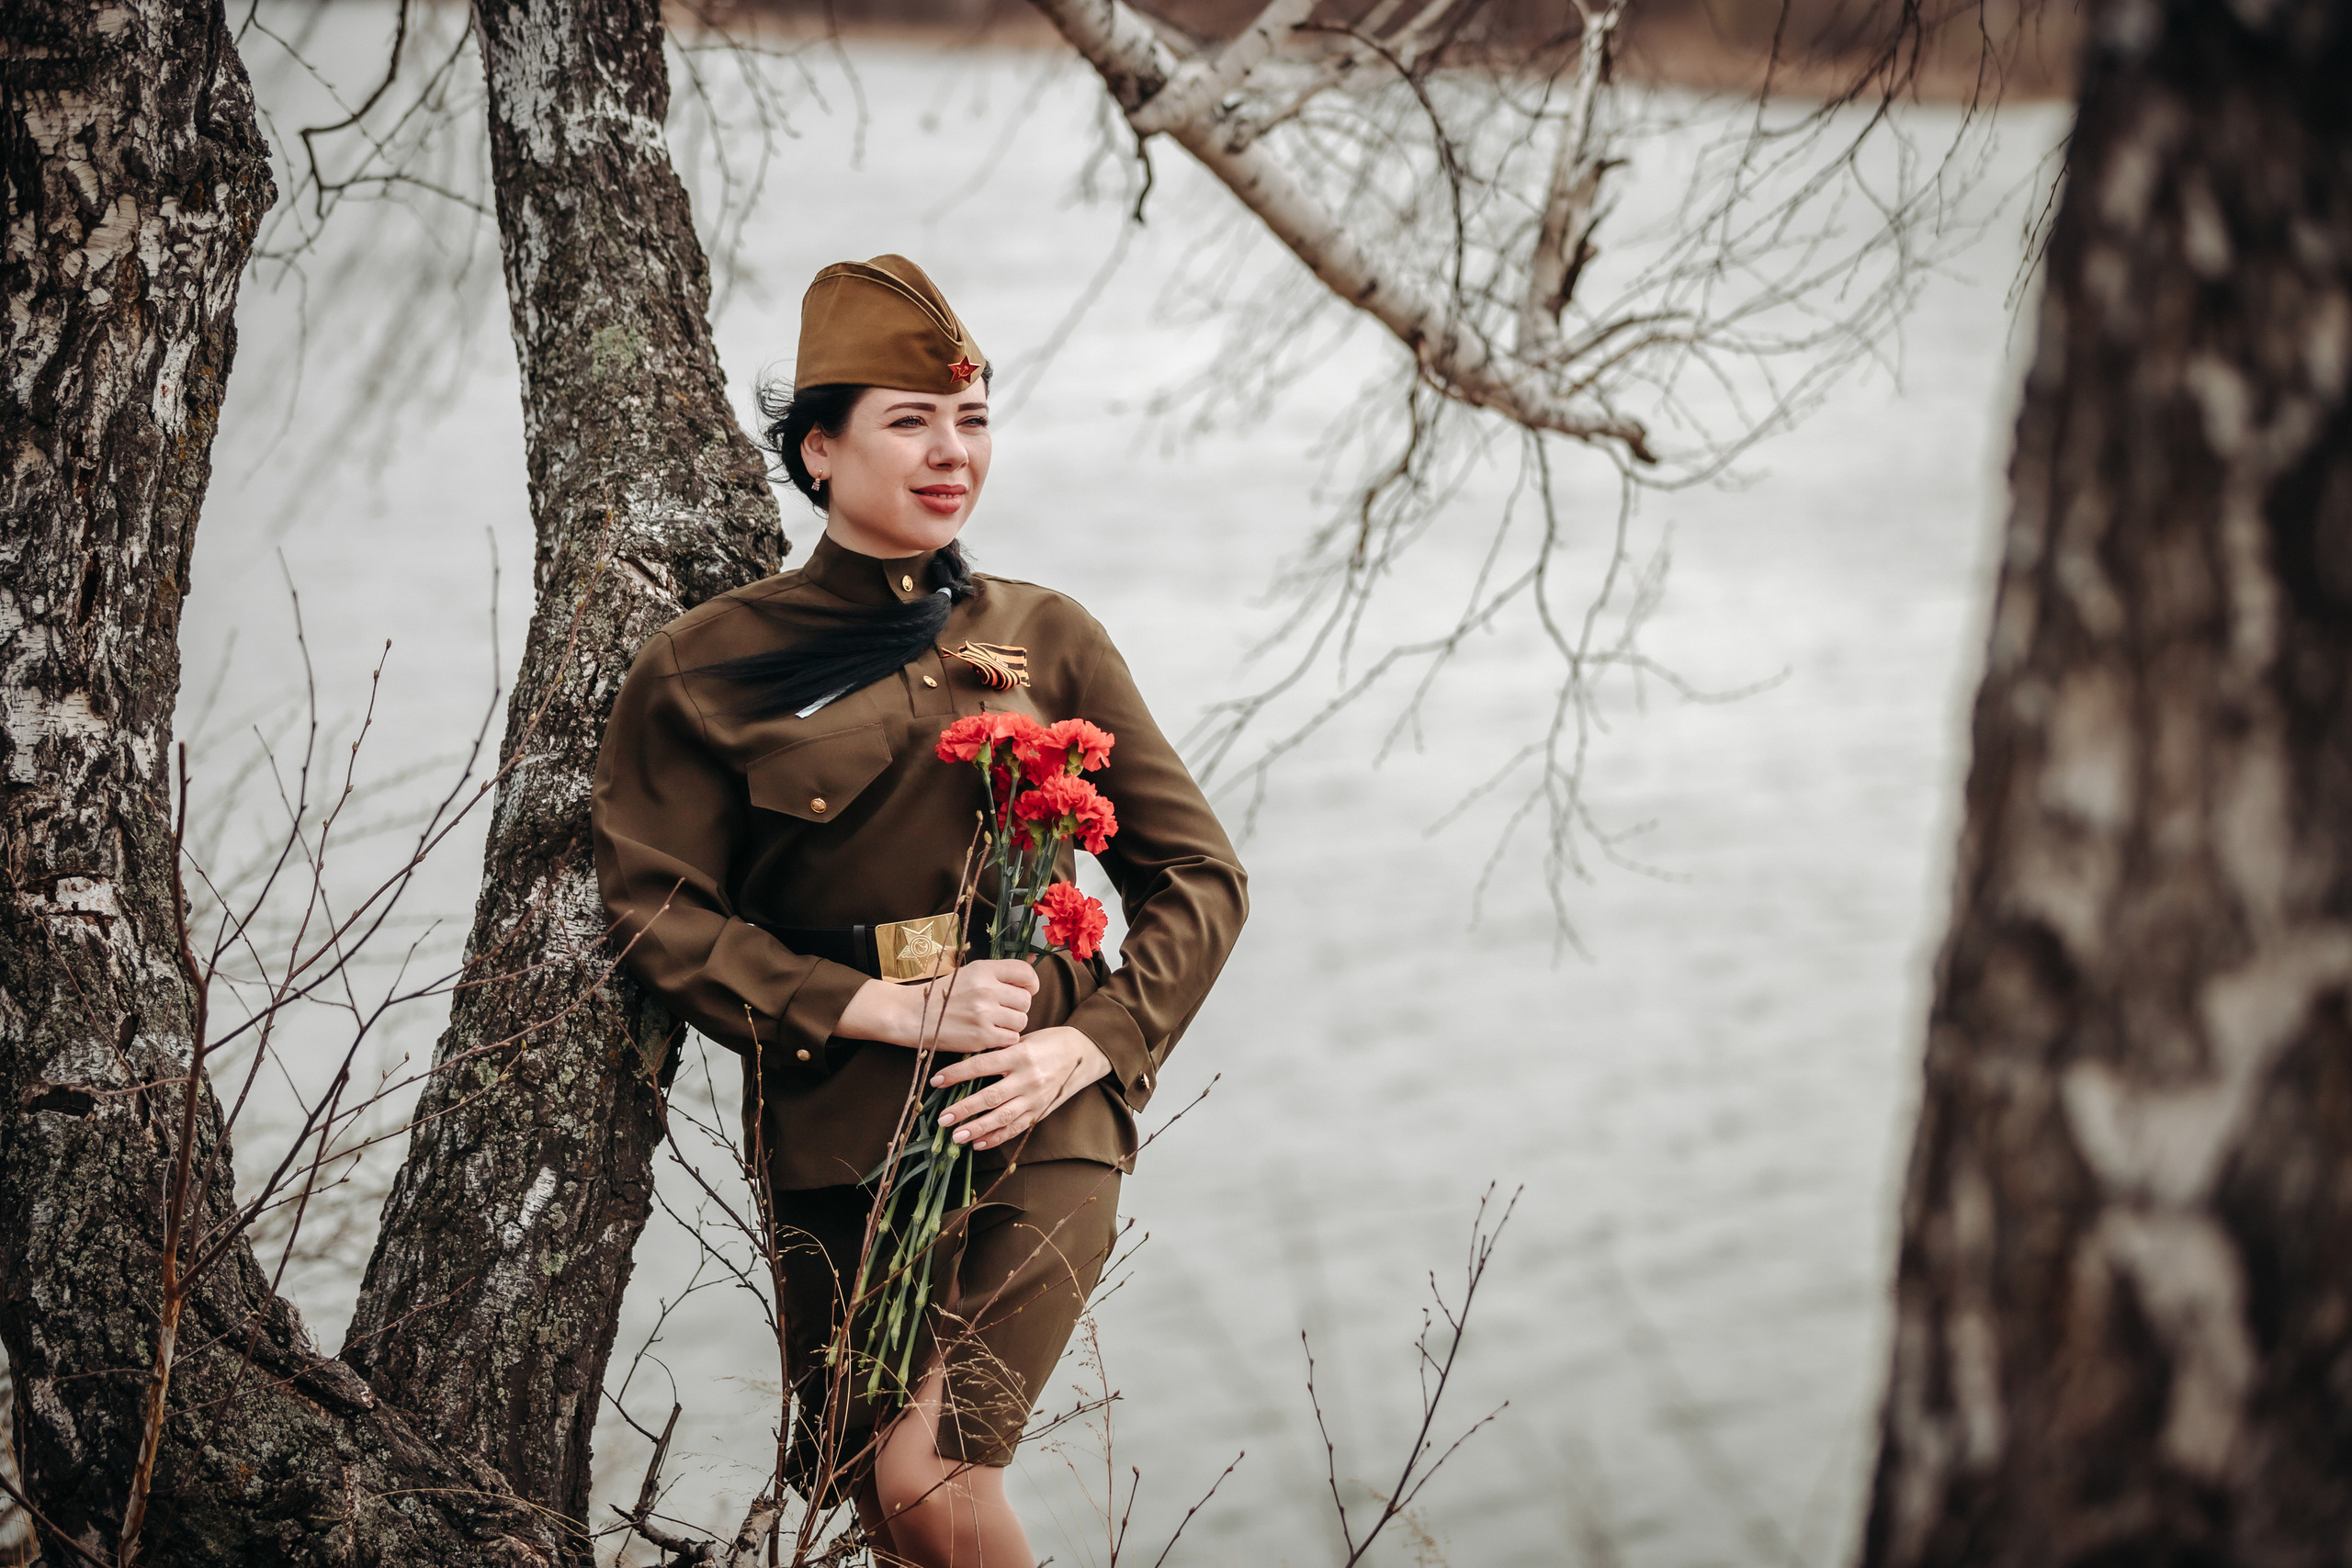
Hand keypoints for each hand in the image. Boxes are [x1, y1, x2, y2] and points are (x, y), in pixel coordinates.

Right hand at [837, 960, 1037, 1054]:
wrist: (913, 1015)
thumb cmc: (943, 994)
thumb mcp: (970, 973)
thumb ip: (999, 972)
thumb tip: (1035, 962)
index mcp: (983, 970)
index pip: (1025, 972)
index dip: (1030, 984)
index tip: (1025, 990)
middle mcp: (986, 990)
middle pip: (1026, 1000)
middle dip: (1019, 1007)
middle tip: (1004, 1010)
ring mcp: (984, 1014)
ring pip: (1021, 1021)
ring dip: (1012, 1024)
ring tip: (995, 1022)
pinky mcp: (981, 1037)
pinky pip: (1011, 1039)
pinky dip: (1004, 1039)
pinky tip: (990, 1034)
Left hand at [930, 1025, 1110, 1150]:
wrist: (1084, 1053)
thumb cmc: (1048, 1041)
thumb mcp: (1023, 1040)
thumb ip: (998, 1052)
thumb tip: (964, 1065)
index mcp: (1019, 1055)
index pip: (981, 1065)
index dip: (956, 1074)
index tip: (936, 1082)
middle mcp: (1027, 1077)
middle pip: (989, 1096)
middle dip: (963, 1109)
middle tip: (942, 1118)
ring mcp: (1035, 1097)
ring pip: (1002, 1117)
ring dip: (977, 1128)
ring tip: (956, 1136)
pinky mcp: (1040, 1111)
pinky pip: (1016, 1128)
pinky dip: (997, 1137)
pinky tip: (979, 1143)